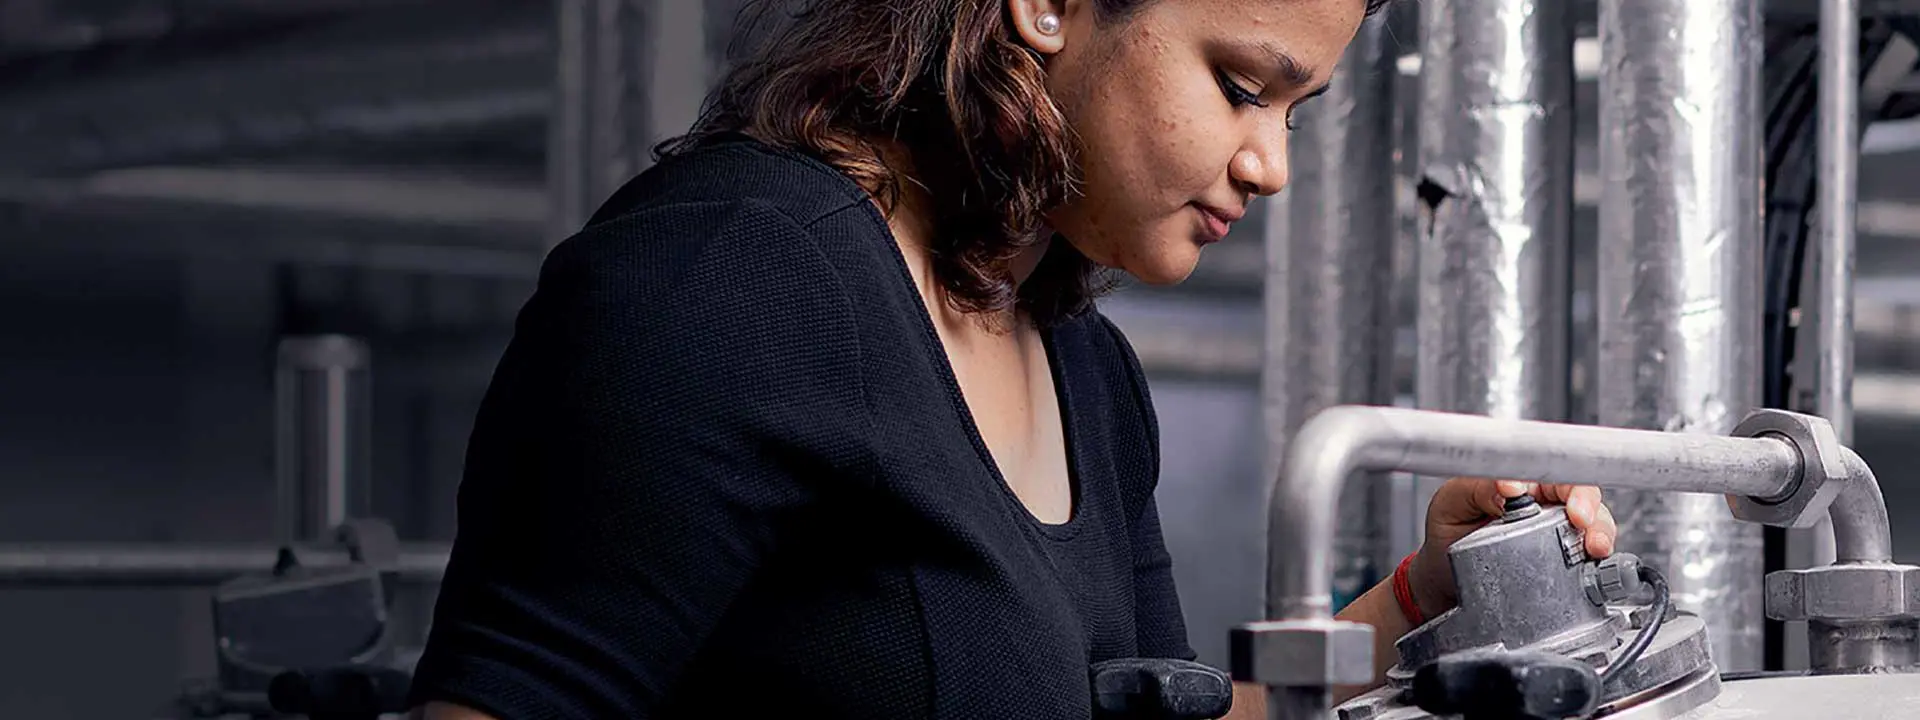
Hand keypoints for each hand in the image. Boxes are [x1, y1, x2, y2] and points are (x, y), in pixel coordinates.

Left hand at [1408, 479, 1616, 618]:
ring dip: (1601, 536)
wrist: (1442, 579)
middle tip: (1586, 528)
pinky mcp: (1563, 564)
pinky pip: (1589, 561)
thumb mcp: (1452, 503)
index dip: (1573, 487)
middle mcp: (1546, 505)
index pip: (1558, 473)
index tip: (1572, 506)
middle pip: (1586, 499)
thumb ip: (1477, 488)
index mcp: (1523, 481)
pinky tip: (1591, 571)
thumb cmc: (1448, 533)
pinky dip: (1597, 565)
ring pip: (1595, 528)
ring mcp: (1558, 534)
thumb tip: (1510, 485)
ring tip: (1594, 550)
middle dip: (1594, 513)